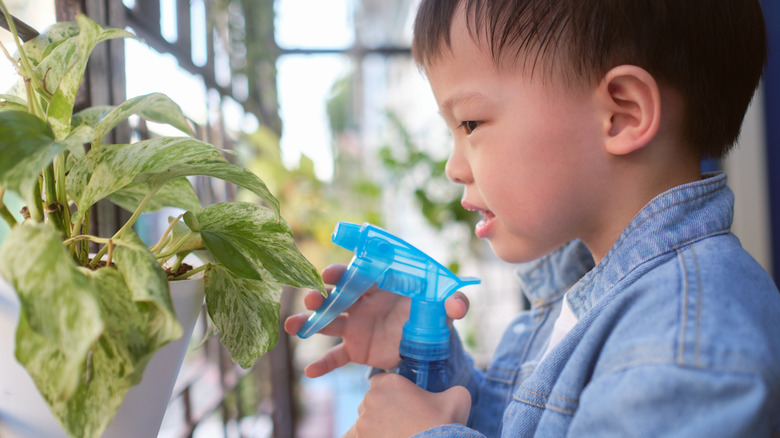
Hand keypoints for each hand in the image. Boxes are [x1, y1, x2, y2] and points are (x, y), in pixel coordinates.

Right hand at [284, 264, 469, 377]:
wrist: (428, 341)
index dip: (344, 273)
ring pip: (330, 322)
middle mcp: (363, 302)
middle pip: (338, 296)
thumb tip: (459, 305)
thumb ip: (453, 303)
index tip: (330, 274)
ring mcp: (357, 325)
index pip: (359, 274)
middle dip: (322, 295)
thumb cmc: (431, 312)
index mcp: (381, 285)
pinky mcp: (357, 349)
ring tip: (291, 326)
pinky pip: (337, 357)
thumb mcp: (444, 307)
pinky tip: (310, 372)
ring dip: (311, 322)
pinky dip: (324, 364)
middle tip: (312, 296)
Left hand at [343, 373, 471, 437]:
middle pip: (370, 402)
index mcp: (391, 383)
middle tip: (400, 423)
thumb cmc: (444, 423)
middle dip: (381, 411)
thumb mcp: (457, 398)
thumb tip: (456, 392)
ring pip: (363, 422)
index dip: (389, 392)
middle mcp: (372, 398)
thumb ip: (453, 390)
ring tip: (393, 434)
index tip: (401, 404)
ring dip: (373, 427)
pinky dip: (362, 437)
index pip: (380, 382)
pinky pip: (353, 437)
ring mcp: (364, 422)